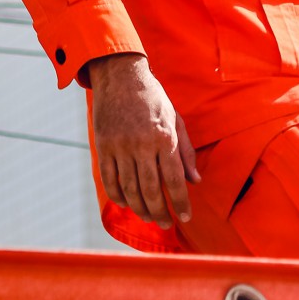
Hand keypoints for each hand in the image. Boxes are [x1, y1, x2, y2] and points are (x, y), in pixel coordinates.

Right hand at [88, 53, 200, 228]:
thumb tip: (195, 181)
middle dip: (160, 212)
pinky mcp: (103, 146)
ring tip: (148, 217)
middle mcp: (141, 143)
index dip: (181, 202)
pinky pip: (109, 179)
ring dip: (140, 208)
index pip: (174, 179)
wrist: (120, 76)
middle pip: (151, 189)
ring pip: (129, 188)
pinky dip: (118, 196)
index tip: (186, 217)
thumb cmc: (153, 97)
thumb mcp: (175, 119)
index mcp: (163, 137)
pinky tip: (127, 204)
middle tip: (166, 224)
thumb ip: (185, 151)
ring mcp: (120, 146)